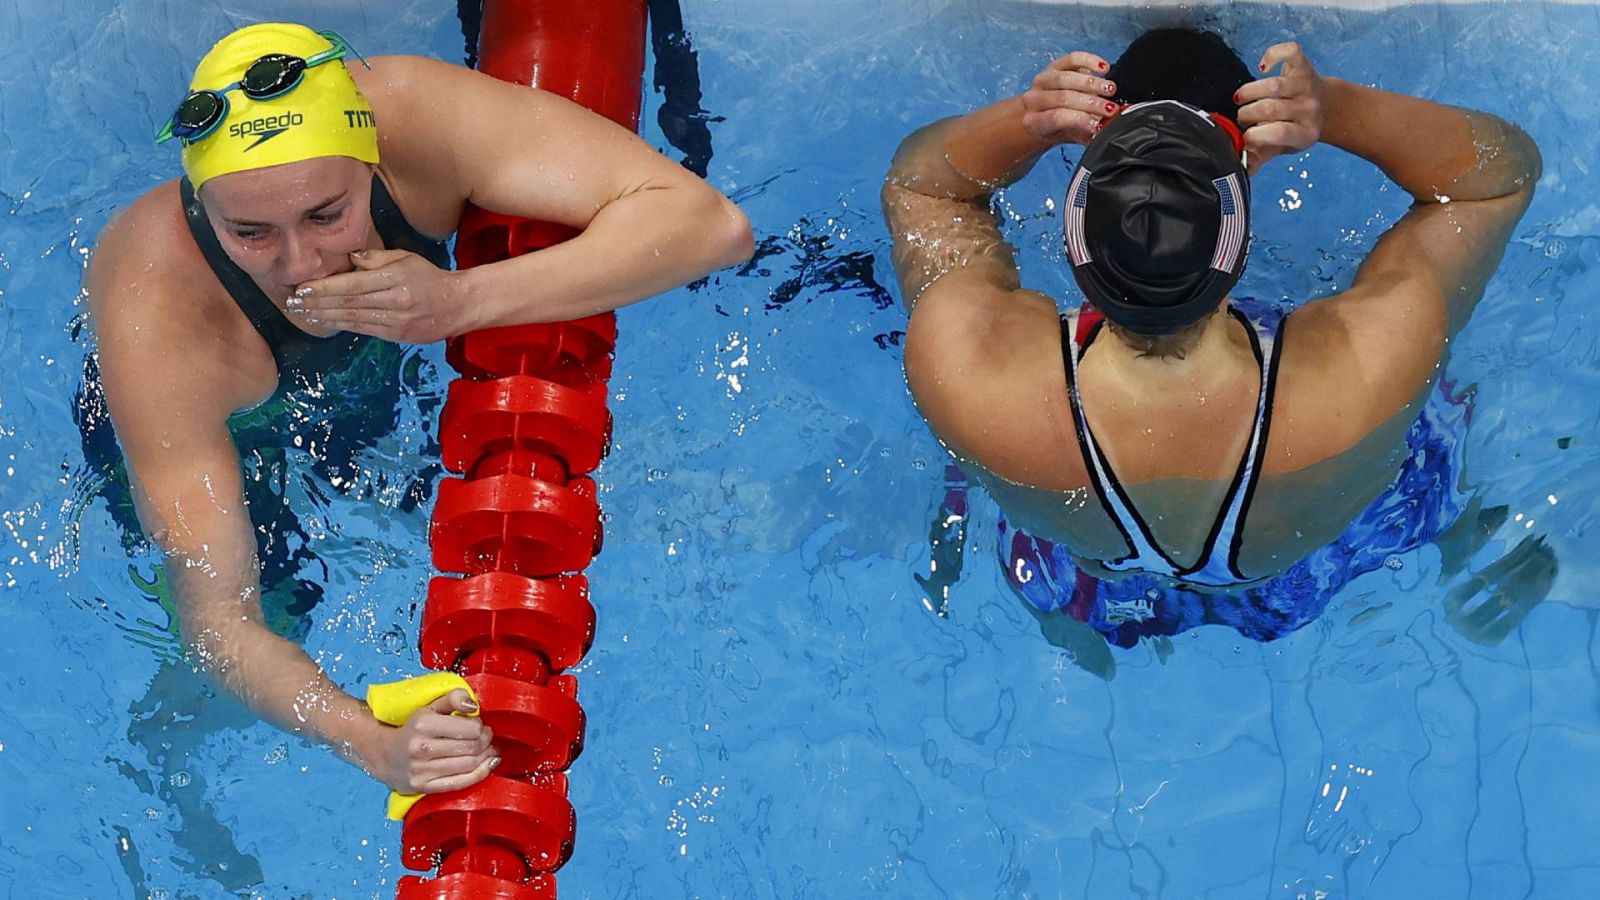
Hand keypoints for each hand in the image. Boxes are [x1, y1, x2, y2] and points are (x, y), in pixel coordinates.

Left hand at [288, 249, 467, 342]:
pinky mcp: (396, 335)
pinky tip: (325, 321)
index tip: (302, 288)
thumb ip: (377, 258)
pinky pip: (363, 329)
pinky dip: (341, 325)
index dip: (324, 288)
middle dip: (316, 303)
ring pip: (352, 319)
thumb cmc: (430, 277)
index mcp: (395, 279)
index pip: (352, 285)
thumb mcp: (407, 258)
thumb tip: (350, 258)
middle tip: (292, 302)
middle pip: (347, 303)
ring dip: (323, 316)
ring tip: (301, 313)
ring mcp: (395, 321)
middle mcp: (393, 301)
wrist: (457, 306)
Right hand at [365, 688, 498, 793]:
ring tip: (488, 750)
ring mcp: (422, 771)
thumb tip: (474, 705)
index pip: (470, 728)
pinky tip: (488, 765)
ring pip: (469, 765)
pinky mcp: (423, 787)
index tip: (480, 725)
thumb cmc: (412, 729)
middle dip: (486, 741)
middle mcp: (421, 748)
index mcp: (424, 725)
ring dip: (486, 757)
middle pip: (472, 747)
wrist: (383, 754)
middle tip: (486, 737)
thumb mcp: (429, 707)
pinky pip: (461, 783)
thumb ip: (453, 698)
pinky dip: (480, 773)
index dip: (481, 726)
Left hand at [1021, 51, 1119, 145]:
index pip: (1056, 117)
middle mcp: (1034, 99)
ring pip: (1067, 78)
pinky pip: (1071, 59)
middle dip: (1091, 102)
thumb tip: (1105, 128)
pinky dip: (1089, 61)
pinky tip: (1104, 68)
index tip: (1099, 124)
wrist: (1042, 117)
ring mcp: (1042, 80)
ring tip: (1110, 89)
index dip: (1080, 119)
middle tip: (1110, 108)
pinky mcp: (1054, 65)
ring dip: (1092, 83)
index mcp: (1035, 121)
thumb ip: (1086, 134)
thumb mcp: (1070, 137)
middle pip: (1063, 97)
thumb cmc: (1059, 129)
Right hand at [1235, 42, 1325, 174]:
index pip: (1278, 133)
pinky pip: (1288, 52)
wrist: (1327, 107)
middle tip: (1242, 118)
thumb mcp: (1282, 146)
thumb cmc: (1296, 128)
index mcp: (1305, 133)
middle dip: (1246, 114)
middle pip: (1270, 109)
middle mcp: (1309, 109)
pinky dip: (1273, 55)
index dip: (1255, 136)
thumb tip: (1243, 168)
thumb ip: (1261, 156)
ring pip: (1272, 85)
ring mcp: (1307, 85)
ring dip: (1248, 92)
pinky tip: (1264, 68)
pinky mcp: (1304, 66)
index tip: (1245, 137)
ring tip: (1242, 99)